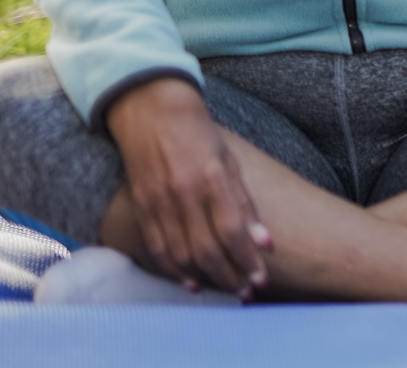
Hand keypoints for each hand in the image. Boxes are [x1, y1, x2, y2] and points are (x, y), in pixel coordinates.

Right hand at [105, 77, 270, 296]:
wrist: (152, 113)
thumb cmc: (201, 137)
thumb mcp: (231, 163)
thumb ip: (246, 204)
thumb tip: (265, 243)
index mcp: (212, 178)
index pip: (231, 230)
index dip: (246, 259)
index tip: (259, 278)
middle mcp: (183, 193)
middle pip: (207, 248)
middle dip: (230, 276)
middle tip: (246, 293)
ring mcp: (158, 202)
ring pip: (181, 254)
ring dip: (206, 278)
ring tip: (226, 292)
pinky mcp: (140, 207)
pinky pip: (157, 247)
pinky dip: (174, 270)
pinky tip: (191, 282)